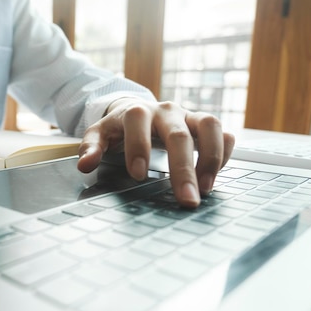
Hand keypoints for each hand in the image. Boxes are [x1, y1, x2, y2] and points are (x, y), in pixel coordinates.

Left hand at [77, 98, 234, 207]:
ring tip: (206, 189)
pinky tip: (216, 175)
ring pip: (209, 126)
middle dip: (182, 168)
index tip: (137, 175)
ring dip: (211, 158)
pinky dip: (225, 151)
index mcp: (136, 111)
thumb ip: (91, 147)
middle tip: (186, 199)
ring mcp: (187, 115)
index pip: (138, 121)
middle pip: (178, 134)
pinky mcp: (203, 124)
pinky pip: (223, 132)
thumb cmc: (118, 128)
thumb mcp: (99, 134)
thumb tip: (85, 165)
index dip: (138, 146)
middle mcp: (165, 110)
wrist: (136, 110)